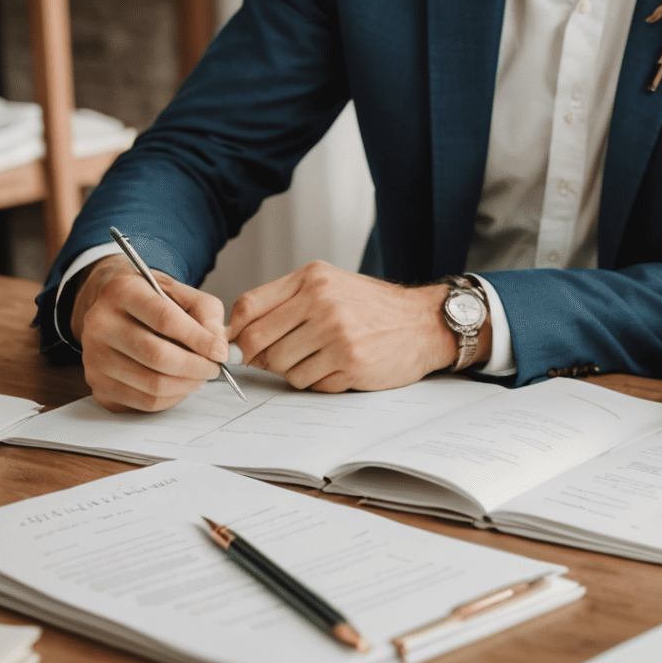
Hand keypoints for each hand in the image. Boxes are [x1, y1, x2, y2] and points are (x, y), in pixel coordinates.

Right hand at [72, 254, 227, 412]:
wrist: (117, 311)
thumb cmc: (155, 301)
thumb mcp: (184, 293)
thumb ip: (207, 314)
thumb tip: (218, 347)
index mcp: (122, 291)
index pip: (165, 320)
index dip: (199, 339)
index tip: (220, 352)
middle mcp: (100, 324)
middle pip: (157, 356)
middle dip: (196, 366)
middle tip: (214, 368)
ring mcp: (94, 358)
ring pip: (151, 384)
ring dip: (186, 384)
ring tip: (200, 375)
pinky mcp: (98, 386)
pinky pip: (143, 401)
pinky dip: (171, 398)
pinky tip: (180, 384)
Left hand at [228, 263, 467, 391]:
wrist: (424, 322)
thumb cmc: (374, 306)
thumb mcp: (330, 286)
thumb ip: (287, 302)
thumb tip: (239, 335)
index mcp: (312, 279)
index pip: (248, 307)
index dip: (237, 331)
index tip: (241, 343)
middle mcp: (322, 302)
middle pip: (256, 343)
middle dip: (261, 357)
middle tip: (277, 358)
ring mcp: (336, 334)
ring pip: (281, 368)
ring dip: (293, 370)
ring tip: (318, 358)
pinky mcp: (349, 363)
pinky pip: (309, 383)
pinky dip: (318, 381)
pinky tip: (338, 367)